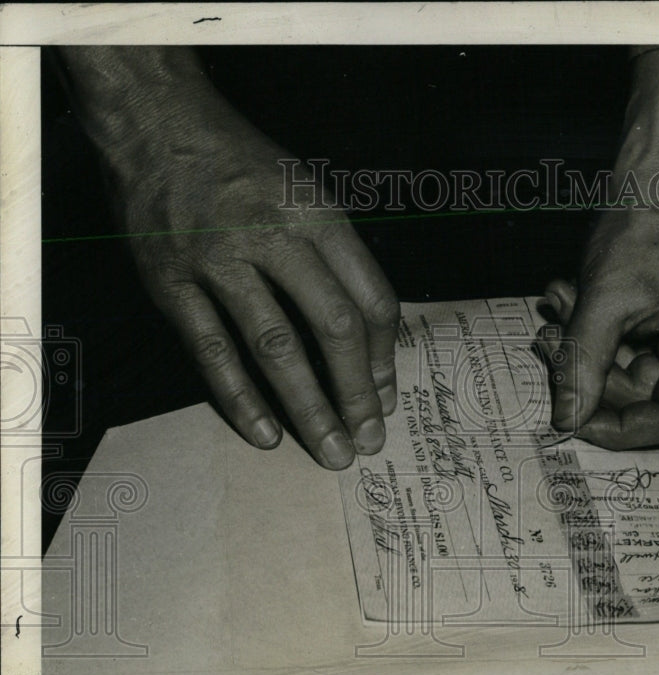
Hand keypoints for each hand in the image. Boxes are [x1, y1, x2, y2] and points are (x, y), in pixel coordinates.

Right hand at [124, 130, 398, 469]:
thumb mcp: (307, 191)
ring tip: (331, 450)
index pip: (370, 297)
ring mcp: (219, 260)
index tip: (386, 394)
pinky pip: (211, 350)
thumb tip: (368, 333)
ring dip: (309, 407)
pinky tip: (265, 433)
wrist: (157, 125)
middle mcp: (274, 237)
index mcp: (318, 215)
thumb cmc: (244, 164)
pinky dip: (239, 398)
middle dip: (357, 392)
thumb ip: (337, 255)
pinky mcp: (170, 281)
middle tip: (370, 440)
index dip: (384, 356)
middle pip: (333, 326)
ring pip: (276, 346)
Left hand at [541, 209, 658, 448]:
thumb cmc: (642, 225)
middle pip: (646, 396)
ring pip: (631, 374)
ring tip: (557, 305)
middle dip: (590, 372)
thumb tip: (565, 420)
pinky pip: (633, 351)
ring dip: (587, 348)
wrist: (654, 179)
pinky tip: (570, 300)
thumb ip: (583, 365)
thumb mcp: (603, 301)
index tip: (571, 421)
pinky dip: (597, 334)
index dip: (618, 429)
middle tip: (547, 341)